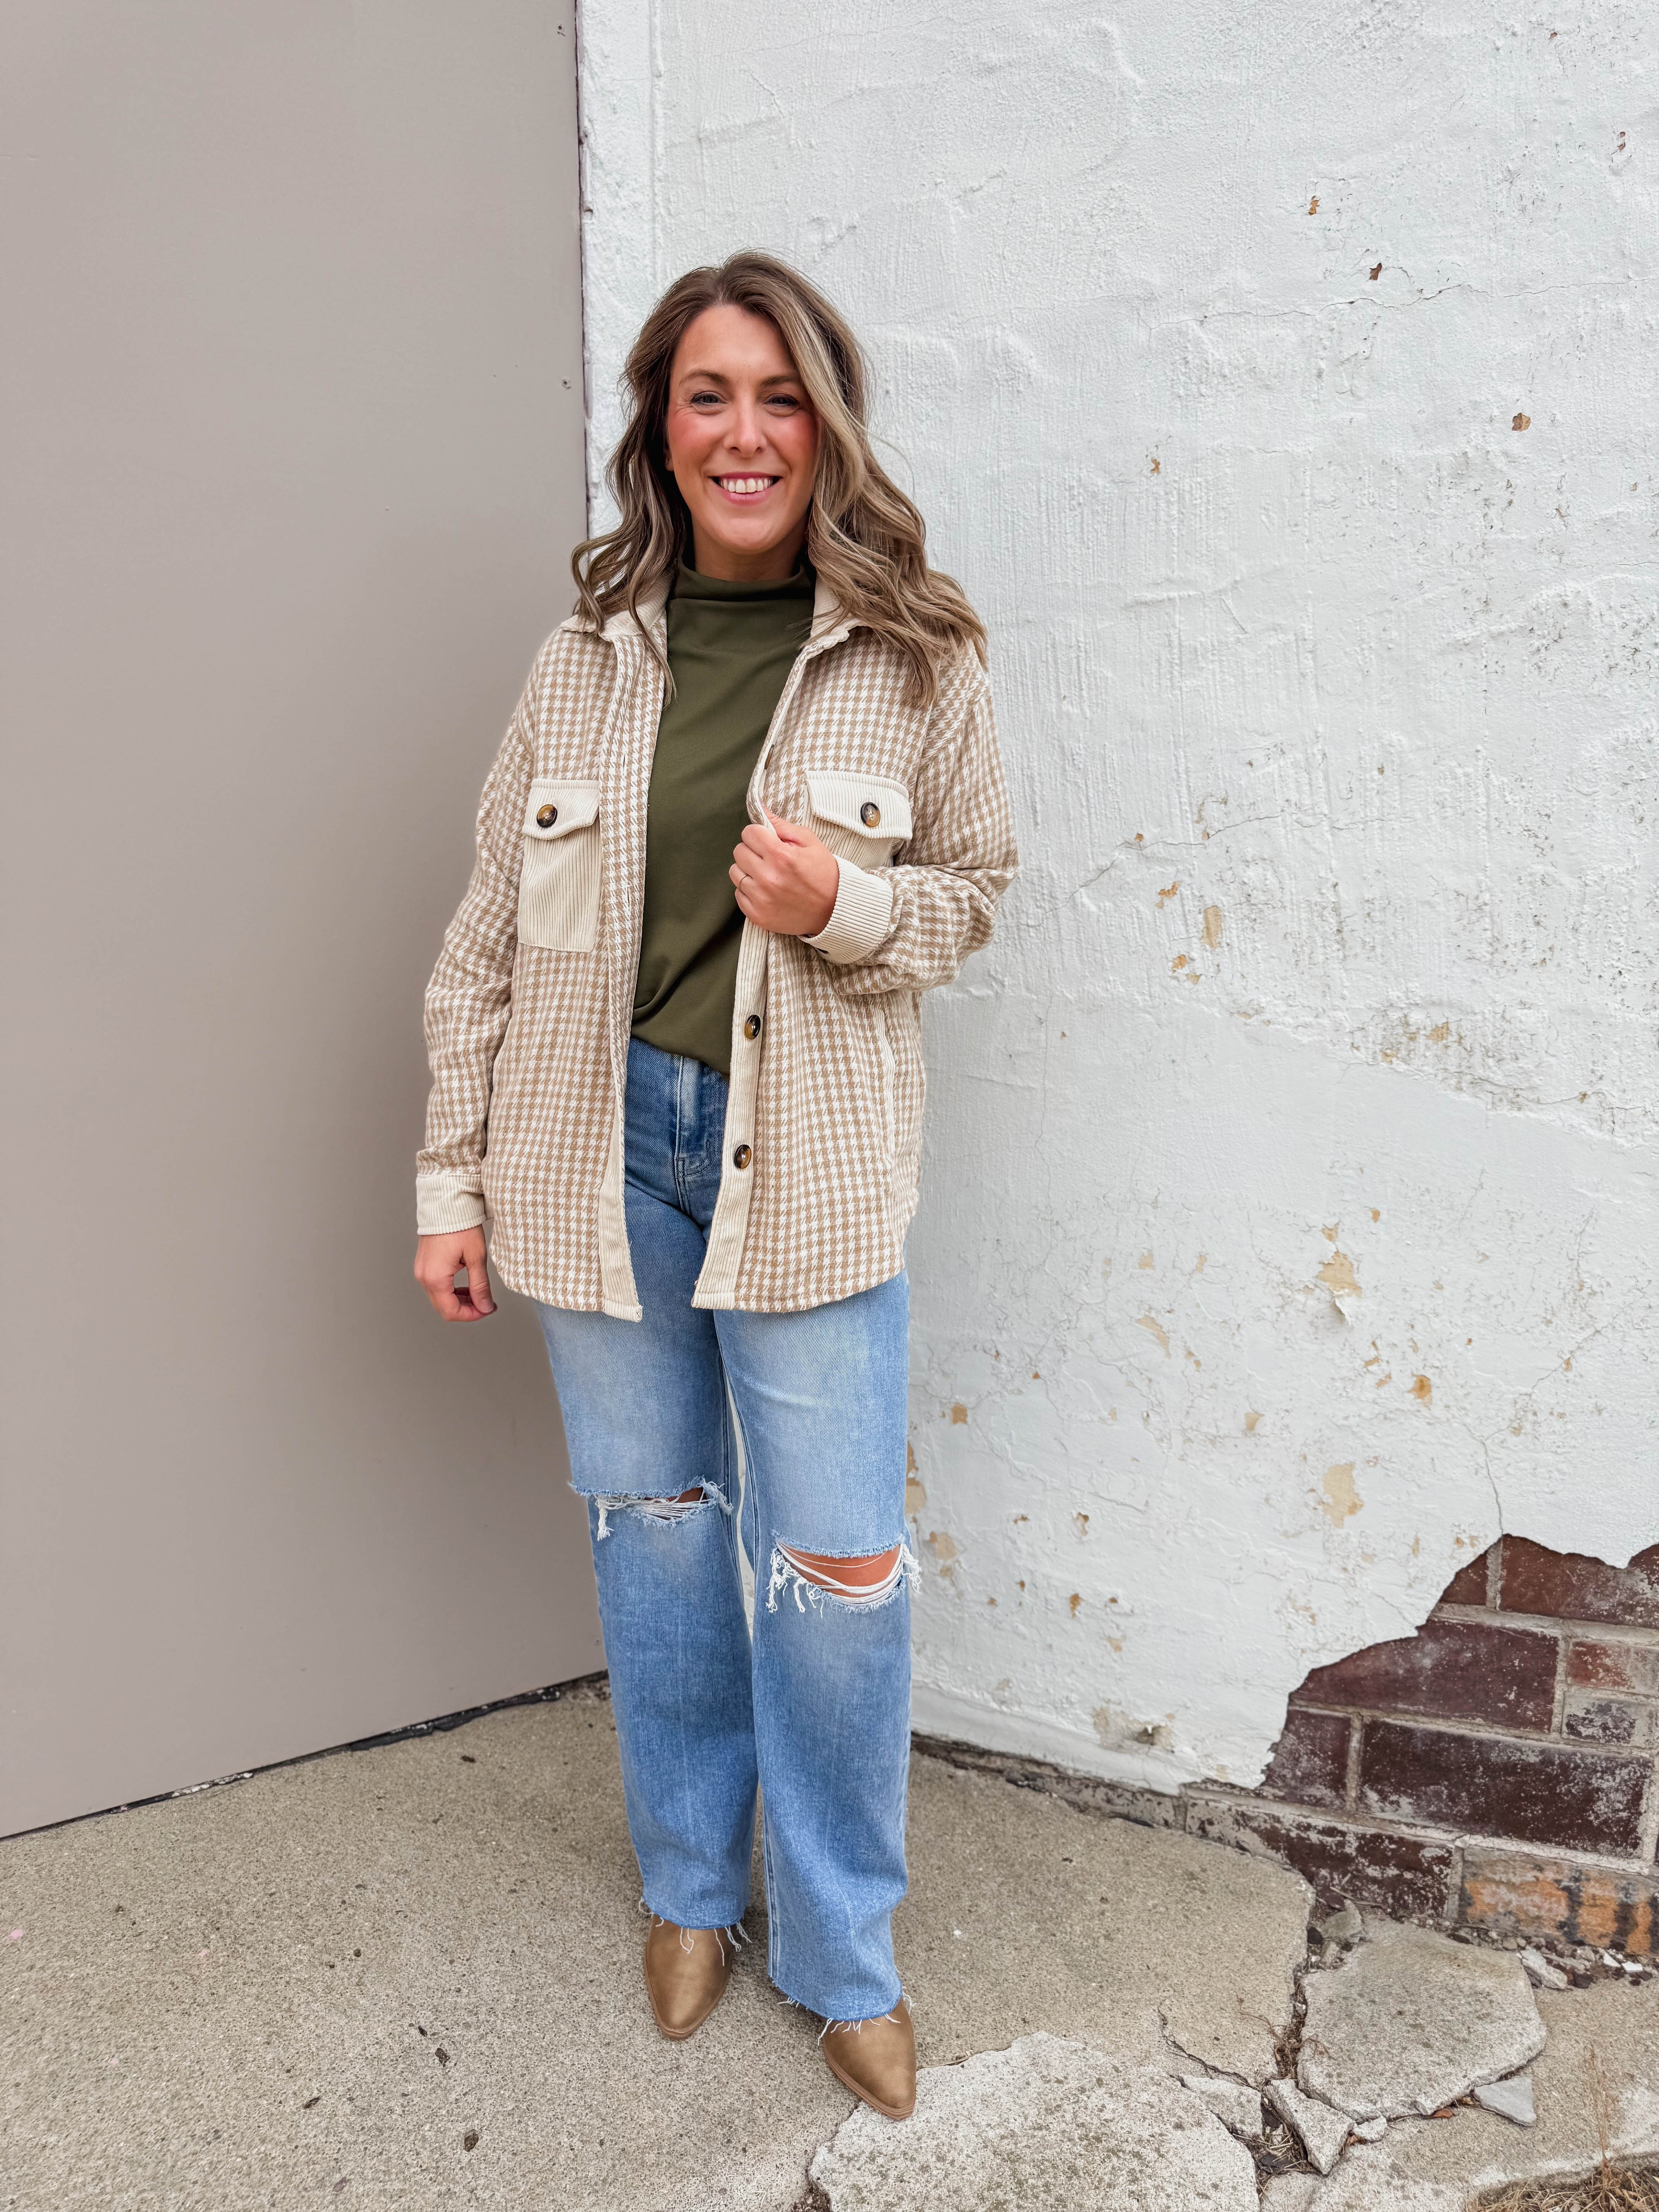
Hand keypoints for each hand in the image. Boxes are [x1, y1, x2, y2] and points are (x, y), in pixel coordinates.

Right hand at [414, 1228, 495, 1320]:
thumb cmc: (461, 1226)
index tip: (488, 1310)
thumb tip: (485, 1307)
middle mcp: (424, 1277)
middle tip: (486, 1304)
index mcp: (436, 1278)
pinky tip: (465, 1285)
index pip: (451, 1311)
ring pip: (440, 1298)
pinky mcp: (423, 1265)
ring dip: (459, 1301)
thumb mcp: (476, 1257)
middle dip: (467, 1310)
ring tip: (478, 1294)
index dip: (472, 1316)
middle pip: (444, 1308)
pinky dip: (451, 1290)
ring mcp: (421, 1271)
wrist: (446, 1204)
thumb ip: (480, 1286)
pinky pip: (436, 1286)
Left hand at [730, 807, 838, 936]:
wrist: (834, 910)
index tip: (767, 840)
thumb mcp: (810, 842)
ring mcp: (761, 899)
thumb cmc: (823, 874)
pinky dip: (749, 890)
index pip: (749, 833)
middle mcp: (768, 878)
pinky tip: (766, 890)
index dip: (758, 834)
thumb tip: (760, 809)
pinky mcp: (757, 915)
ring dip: (748, 870)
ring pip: (735, 873)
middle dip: (752, 850)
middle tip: (769, 858)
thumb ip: (782, 825)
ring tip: (767, 874)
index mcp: (781, 856)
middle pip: (739, 851)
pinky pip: (738, 894)